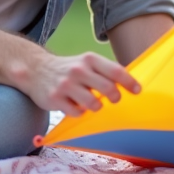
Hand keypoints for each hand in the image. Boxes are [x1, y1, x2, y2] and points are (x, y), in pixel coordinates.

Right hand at [19, 51, 141, 115]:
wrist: (36, 70)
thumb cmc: (69, 69)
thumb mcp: (86, 62)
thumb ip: (105, 71)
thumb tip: (130, 83)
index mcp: (89, 59)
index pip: (116, 71)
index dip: (129, 82)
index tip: (137, 91)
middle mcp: (78, 70)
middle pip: (108, 88)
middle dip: (115, 97)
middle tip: (114, 99)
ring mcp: (66, 85)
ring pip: (93, 104)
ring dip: (96, 107)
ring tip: (92, 103)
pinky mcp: (55, 99)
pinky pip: (77, 113)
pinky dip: (80, 113)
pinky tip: (75, 106)